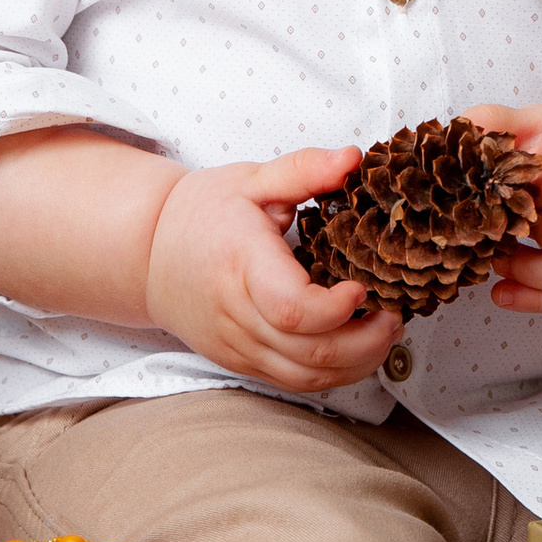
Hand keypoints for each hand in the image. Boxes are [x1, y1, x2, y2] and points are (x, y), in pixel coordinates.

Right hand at [143, 147, 403, 394]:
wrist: (148, 253)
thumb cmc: (202, 213)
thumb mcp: (252, 178)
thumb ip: (304, 168)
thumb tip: (352, 159)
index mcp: (242, 263)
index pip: (292, 308)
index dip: (336, 309)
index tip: (362, 288)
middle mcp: (237, 313)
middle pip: (308, 352)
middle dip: (365, 342)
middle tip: (393, 314)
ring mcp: (238, 345)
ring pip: (305, 377)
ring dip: (355, 363)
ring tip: (382, 332)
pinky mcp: (241, 362)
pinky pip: (292, 383)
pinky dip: (332, 374)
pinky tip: (355, 349)